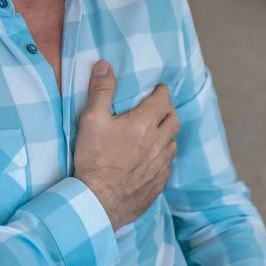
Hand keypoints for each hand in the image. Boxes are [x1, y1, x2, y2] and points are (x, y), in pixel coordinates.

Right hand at [73, 60, 179, 229]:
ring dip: (168, 134)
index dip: (162, 92)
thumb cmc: (94, 158)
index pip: (162, 101)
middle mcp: (158, 143)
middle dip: (169, 110)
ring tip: (157, 132)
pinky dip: (163, 156)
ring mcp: (160, 165)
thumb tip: (105, 65)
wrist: (99, 200)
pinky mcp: (158, 184)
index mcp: (144, 124)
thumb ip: (101, 90)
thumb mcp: (92, 119)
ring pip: (173, 143)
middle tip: (160, 107)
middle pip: (174, 120)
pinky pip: (167, 165)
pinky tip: (152, 159)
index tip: (159, 88)